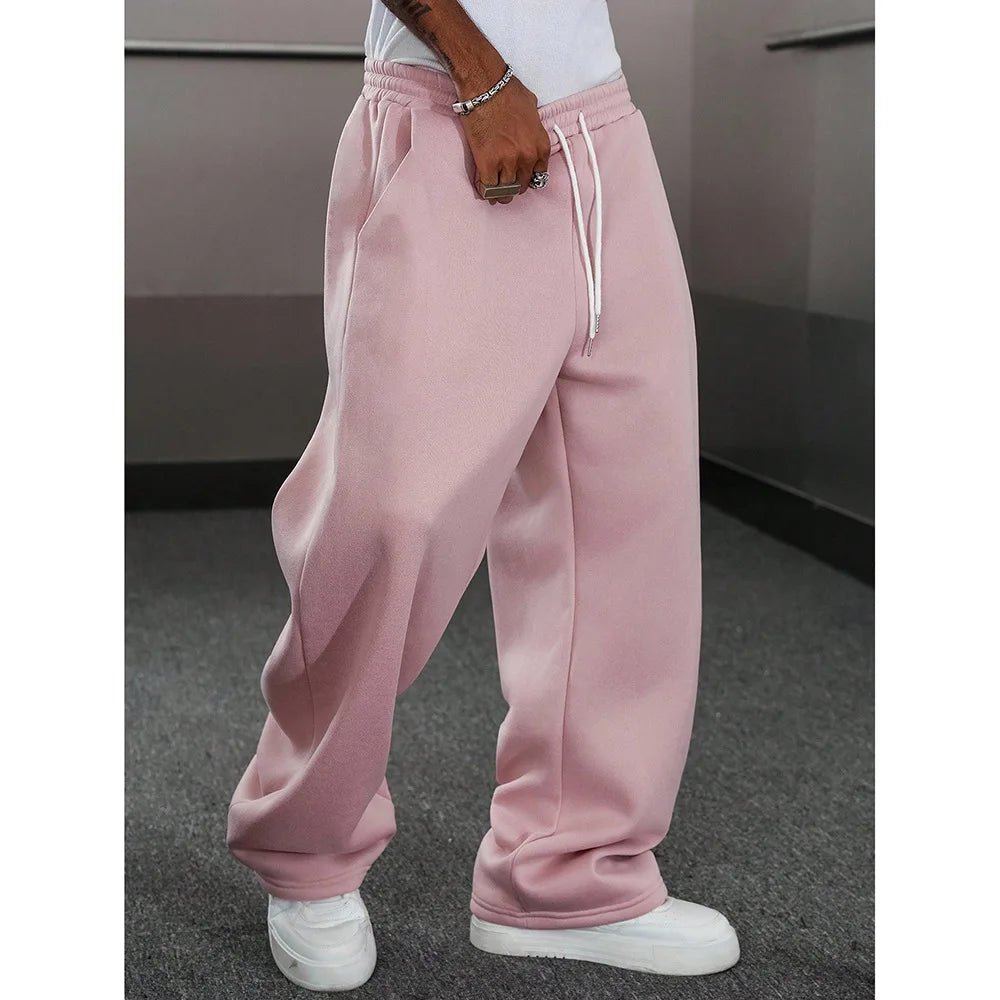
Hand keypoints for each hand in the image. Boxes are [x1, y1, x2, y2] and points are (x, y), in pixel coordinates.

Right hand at [459, 75, 550, 204]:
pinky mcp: (487, 163)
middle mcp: (527, 157)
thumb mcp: (533, 110)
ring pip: (505, 190)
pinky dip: (485, 190)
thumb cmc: (508, 91)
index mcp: (541, 146)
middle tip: (504, 184)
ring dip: (499, 191)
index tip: (519, 178)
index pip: (538, 176)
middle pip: (521, 185)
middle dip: (513, 186)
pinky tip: (482, 187)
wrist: (486, 86)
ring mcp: (507, 162)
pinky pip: (488, 188)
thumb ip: (534, 129)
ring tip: (493, 189)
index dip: (527, 179)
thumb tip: (529, 133)